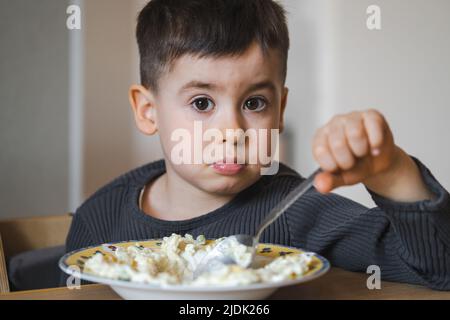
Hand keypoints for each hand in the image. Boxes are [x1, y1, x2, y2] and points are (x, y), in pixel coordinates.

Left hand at [312, 109, 433, 201]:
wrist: (379, 163)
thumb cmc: (356, 167)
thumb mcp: (342, 178)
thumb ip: (329, 182)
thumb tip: (320, 186)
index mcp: (320, 138)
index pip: (320, 150)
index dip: (333, 164)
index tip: (340, 168)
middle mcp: (333, 124)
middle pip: (338, 143)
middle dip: (349, 160)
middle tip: (353, 162)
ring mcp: (352, 117)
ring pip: (354, 132)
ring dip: (361, 150)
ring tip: (363, 153)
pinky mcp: (371, 115)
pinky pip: (373, 125)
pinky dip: (376, 142)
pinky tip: (375, 148)